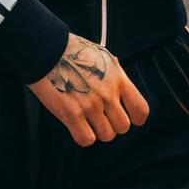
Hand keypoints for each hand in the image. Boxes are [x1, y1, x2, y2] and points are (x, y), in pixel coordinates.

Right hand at [28, 33, 149, 145]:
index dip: (135, 117)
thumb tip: (122, 90)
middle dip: (112, 123)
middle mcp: (107, 93)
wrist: (47, 49)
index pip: (140, 110)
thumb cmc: (72, 51)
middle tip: (100, 114)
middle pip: (123, 127)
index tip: (127, 115)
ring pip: (106, 136)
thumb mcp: (102, 57)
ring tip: (86, 116)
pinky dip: (82, 135)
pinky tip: (76, 122)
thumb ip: (114, 76)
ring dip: (97, 130)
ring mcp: (90, 105)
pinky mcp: (72, 114)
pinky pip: (86, 139)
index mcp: (118, 78)